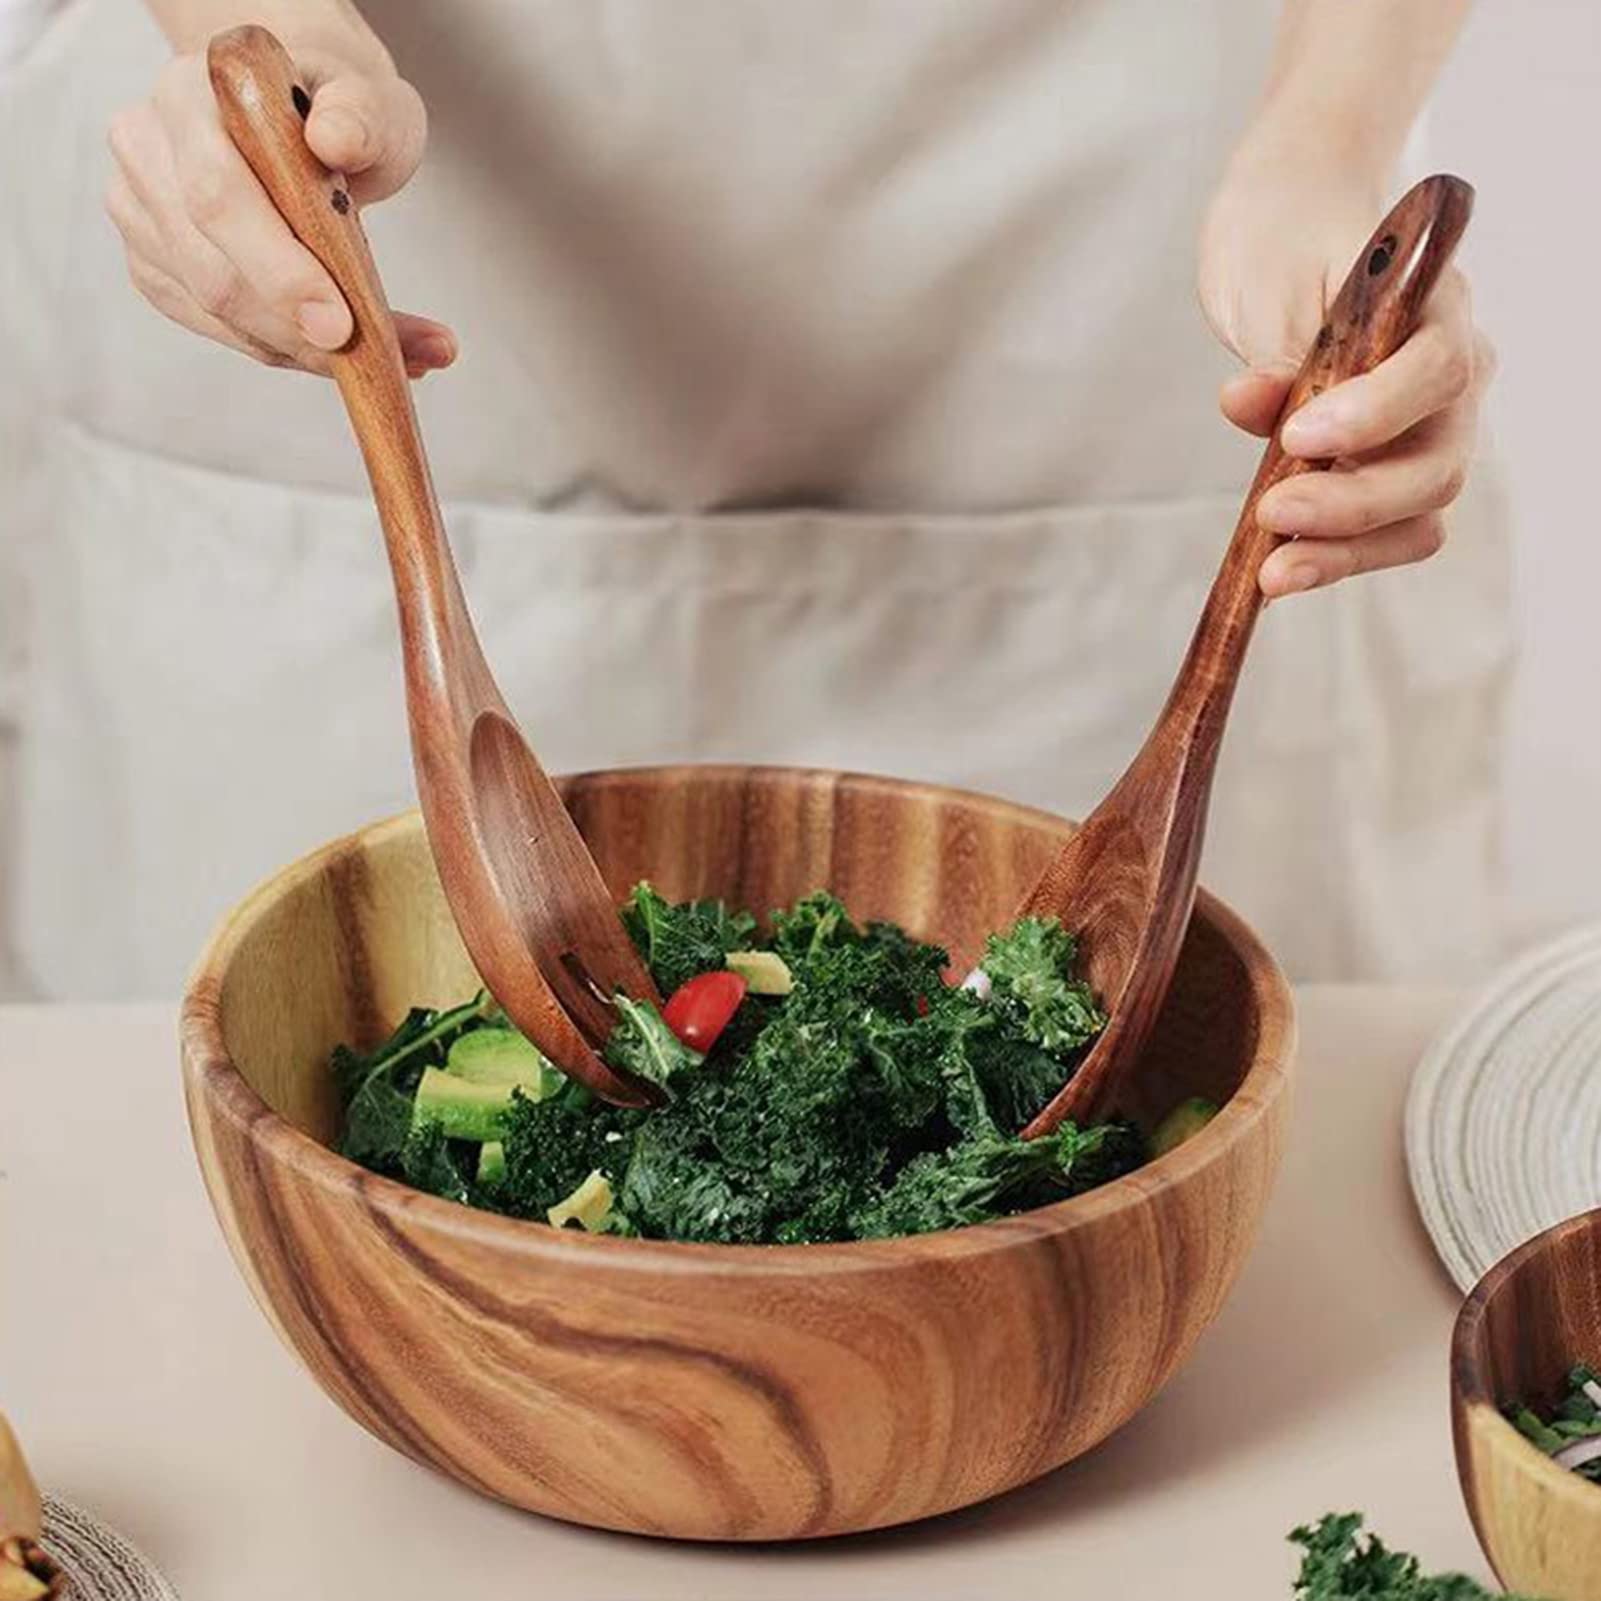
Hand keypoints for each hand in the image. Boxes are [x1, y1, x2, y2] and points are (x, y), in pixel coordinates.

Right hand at [106, 32, 454, 376]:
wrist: (304, 121)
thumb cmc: (337, 111)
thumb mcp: (370, 101)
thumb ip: (361, 115)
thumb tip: (336, 139)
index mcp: (189, 95)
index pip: (216, 193)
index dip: (277, 268)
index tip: (340, 323)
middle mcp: (147, 149)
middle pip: (210, 270)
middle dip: (297, 328)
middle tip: (375, 356)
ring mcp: (141, 212)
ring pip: (216, 311)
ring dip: (303, 348)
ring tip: (382, 355)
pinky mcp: (153, 265)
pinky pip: (220, 329)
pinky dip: (286, 349)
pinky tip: (336, 348)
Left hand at [1199, 145, 1493, 598]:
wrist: (1289, 231)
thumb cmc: (1286, 242)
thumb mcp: (1270, 279)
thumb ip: (1276, 346)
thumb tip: (1252, 401)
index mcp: (1435, 307)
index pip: (1436, 369)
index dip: (1375, 413)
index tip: (1298, 436)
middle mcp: (1449, 376)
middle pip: (1435, 462)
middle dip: (1354, 503)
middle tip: (1272, 514)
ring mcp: (1427, 429)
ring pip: (1418, 512)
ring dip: (1346, 549)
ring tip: (1273, 571)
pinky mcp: (1388, 470)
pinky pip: (1386, 531)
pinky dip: (1336, 557)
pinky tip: (1279, 570)